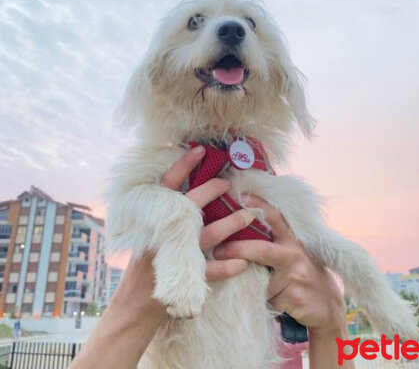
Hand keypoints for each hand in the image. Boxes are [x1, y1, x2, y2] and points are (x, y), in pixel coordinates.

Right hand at [69, 146, 254, 368]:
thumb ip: (162, 214)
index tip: (200, 149)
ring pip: (208, 236)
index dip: (183, 166)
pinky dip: (227, 266)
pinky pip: (210, 272)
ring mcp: (176, 256)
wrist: (133, 306)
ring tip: (249, 216)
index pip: (168, 186)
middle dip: (211, 191)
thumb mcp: (145, 233)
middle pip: (191, 206)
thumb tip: (180, 188)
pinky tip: (242, 262)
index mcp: (154, 219)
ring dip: (230, 225)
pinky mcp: (185, 279)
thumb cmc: (143, 263)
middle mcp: (166, 234)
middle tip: (228, 181)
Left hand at [213, 193, 346, 335]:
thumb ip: (278, 242)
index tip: (241, 197)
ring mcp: (296, 276)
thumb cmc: (305, 275)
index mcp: (294, 240)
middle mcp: (296, 254)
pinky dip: (267, 302)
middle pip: (261, 249)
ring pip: (261, 281)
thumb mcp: (296, 253)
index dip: (259, 205)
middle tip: (217, 251)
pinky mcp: (294, 298)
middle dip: (237, 249)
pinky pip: (268, 300)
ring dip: (257, 287)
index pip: (276, 217)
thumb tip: (244, 229)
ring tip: (267, 289)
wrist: (329, 308)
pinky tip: (279, 302)